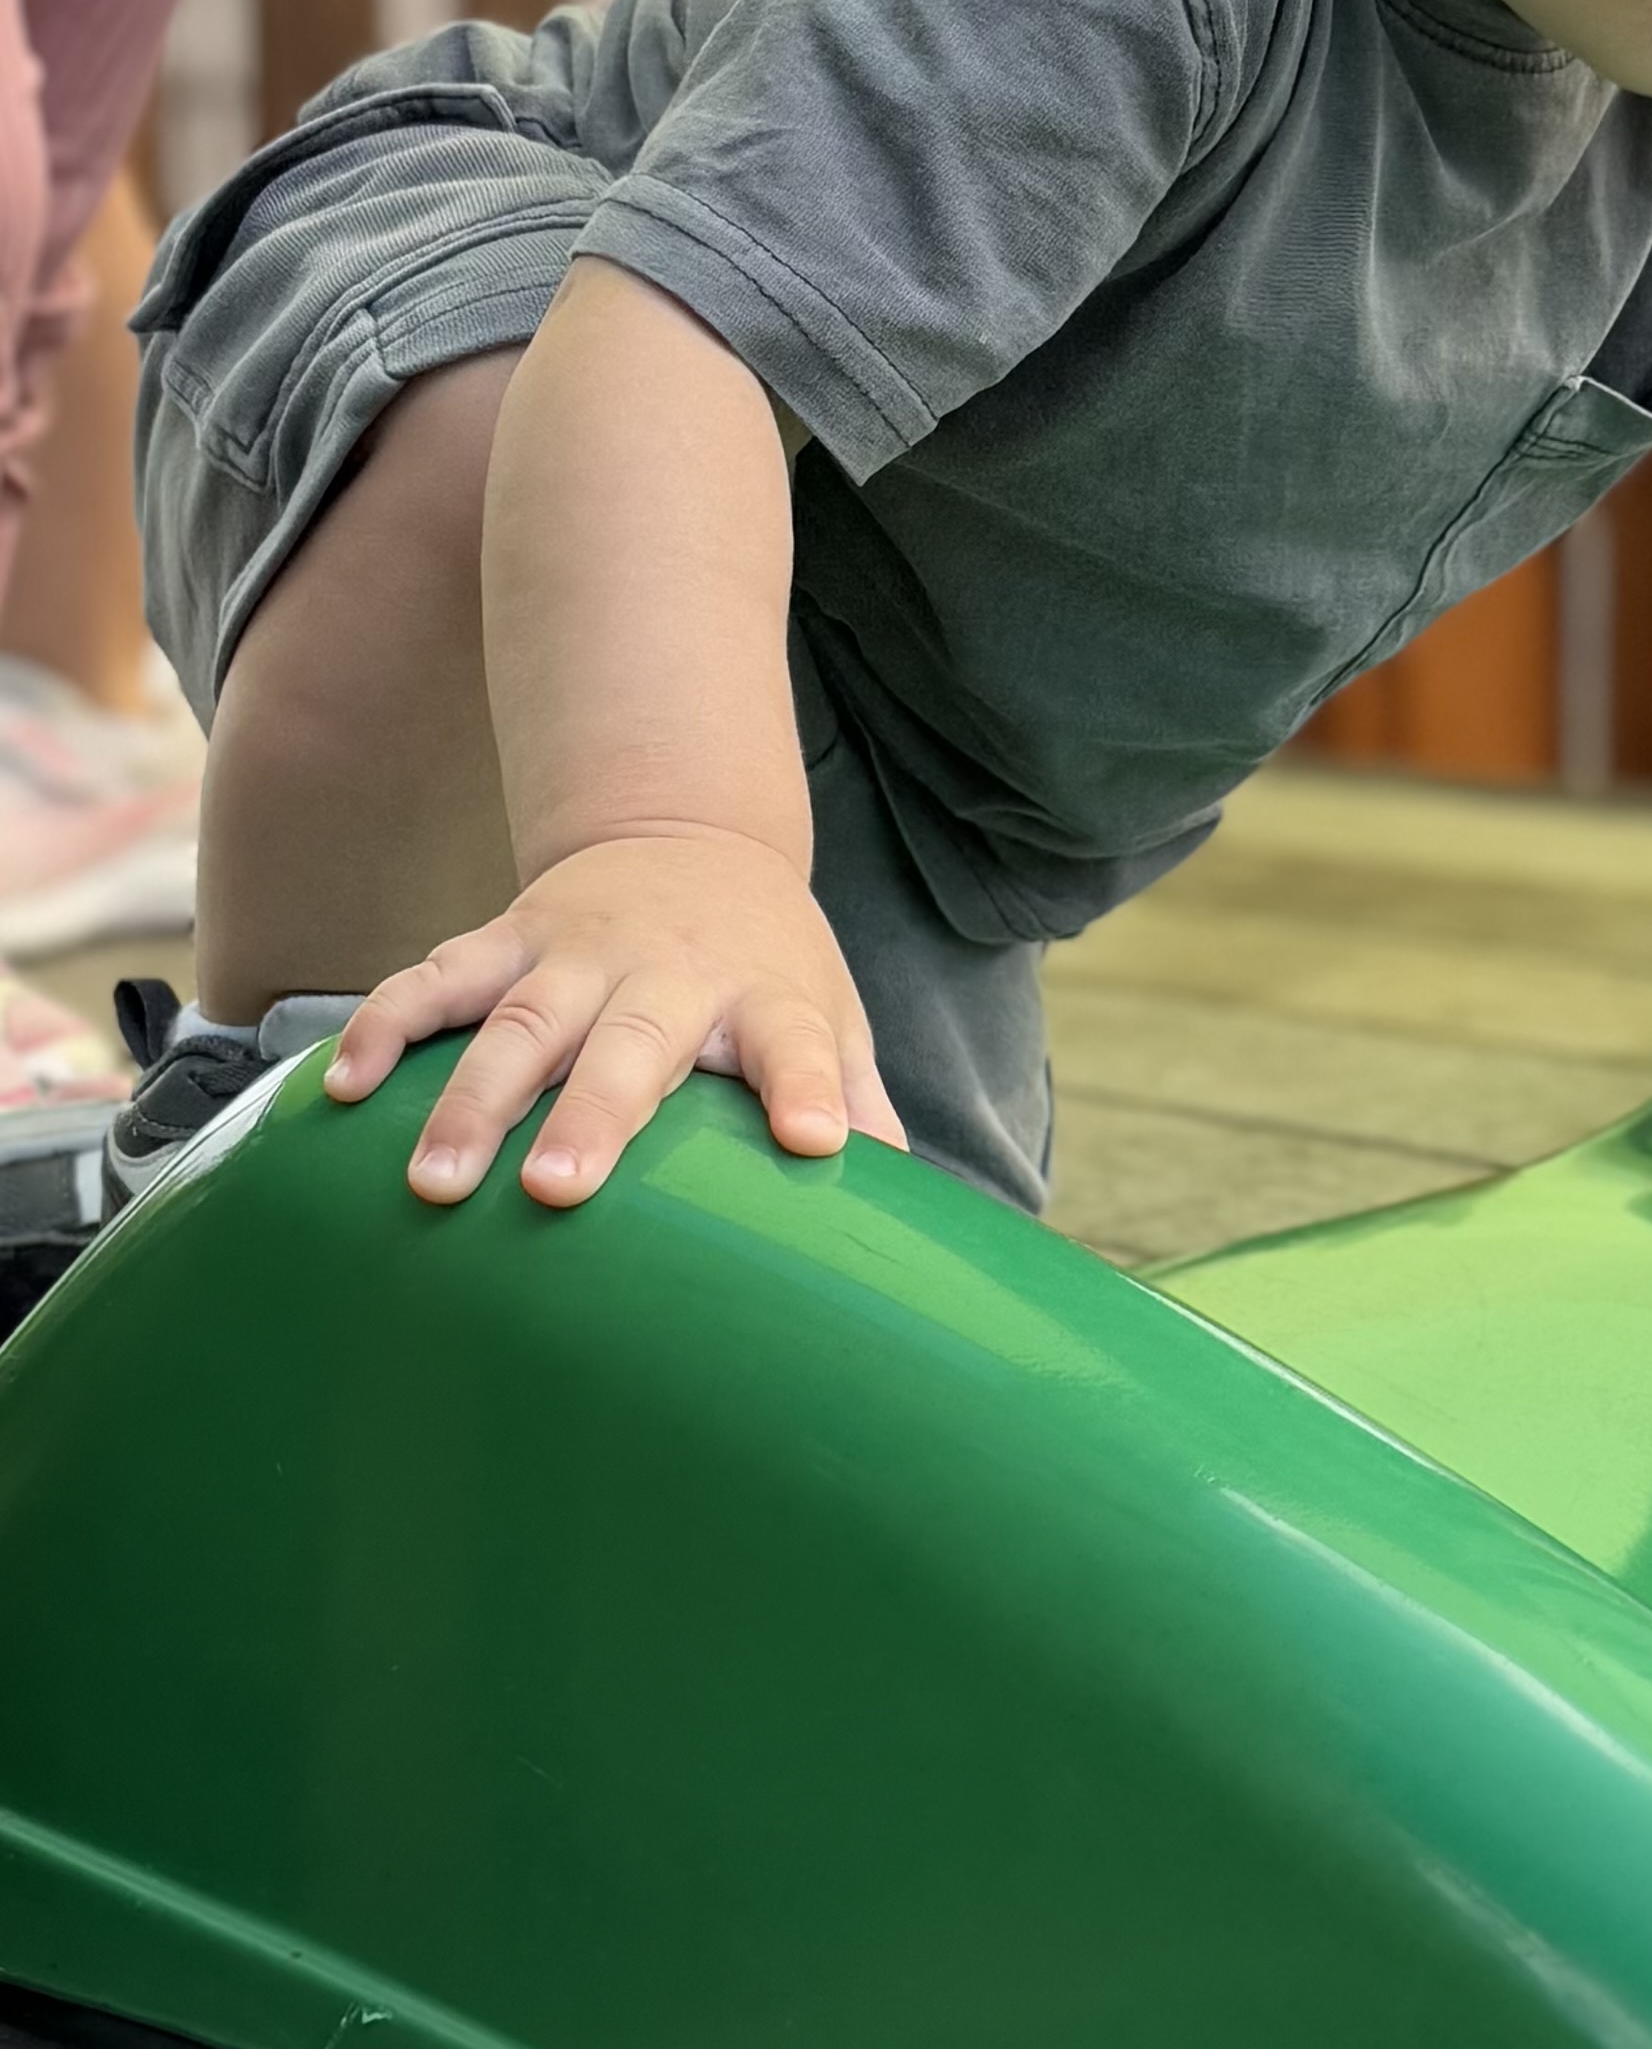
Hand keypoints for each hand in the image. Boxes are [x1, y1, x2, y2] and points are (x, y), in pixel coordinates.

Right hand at [324, 826, 905, 1208]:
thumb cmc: (766, 966)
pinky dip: (386, 1028)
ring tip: (430, 1180)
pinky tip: (342, 1089)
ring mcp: (577, 953)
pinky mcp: (507, 938)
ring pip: (516, 1022)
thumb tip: (912, 1209)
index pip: (800, 1049)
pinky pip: (435, 980)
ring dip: (468, 1099)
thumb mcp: (831, 1017)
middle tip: (555, 1191)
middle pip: (630, 1045)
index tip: (813, 1143)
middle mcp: (668, 972)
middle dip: (592, 1116)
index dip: (808, 1091)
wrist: (693, 838)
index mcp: (764, 999)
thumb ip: (858, 1105)